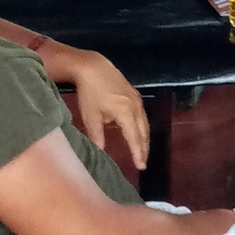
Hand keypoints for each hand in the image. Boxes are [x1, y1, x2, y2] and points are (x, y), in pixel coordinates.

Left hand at [64, 50, 150, 169]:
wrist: (94, 68)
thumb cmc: (90, 93)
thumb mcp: (90, 116)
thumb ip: (97, 135)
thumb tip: (102, 151)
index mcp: (126, 113)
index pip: (134, 137)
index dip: (137, 152)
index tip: (140, 166)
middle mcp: (135, 107)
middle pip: (143, 131)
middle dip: (144, 148)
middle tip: (143, 163)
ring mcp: (136, 100)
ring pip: (145, 123)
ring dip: (145, 138)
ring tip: (143, 151)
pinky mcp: (134, 95)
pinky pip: (142, 115)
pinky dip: (142, 127)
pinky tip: (139, 132)